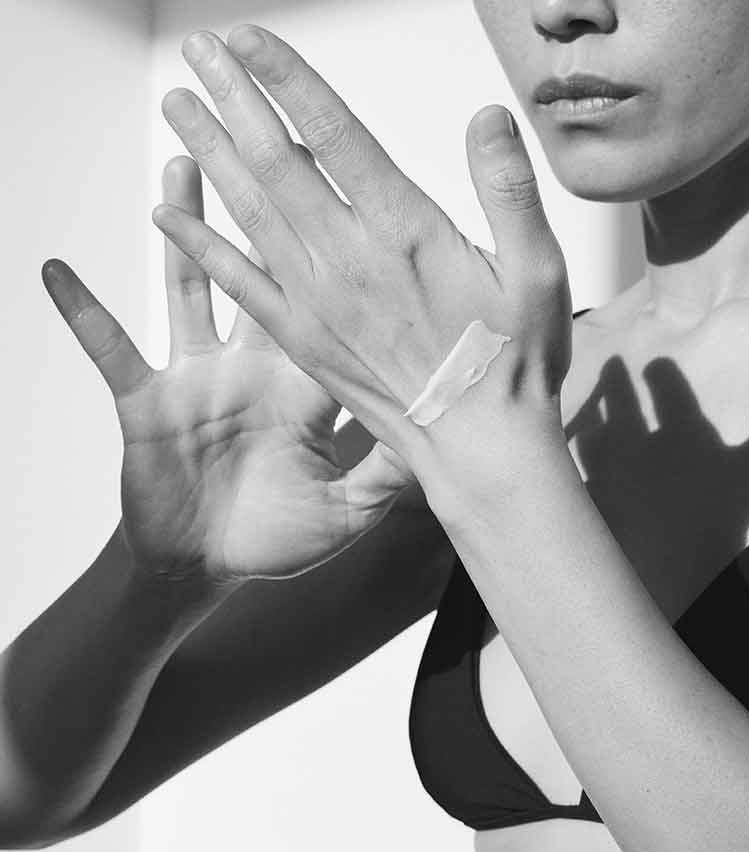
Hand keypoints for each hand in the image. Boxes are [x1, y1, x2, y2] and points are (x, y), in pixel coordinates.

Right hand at [42, 158, 414, 582]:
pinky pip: (112, 349)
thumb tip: (443, 436)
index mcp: (305, 383)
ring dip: (185, 229)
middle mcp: (252, 366)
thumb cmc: (277, 540)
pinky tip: (57, 270)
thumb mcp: (347, 510)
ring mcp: (197, 377)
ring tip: (181, 162)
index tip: (355, 194)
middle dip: (262, 210)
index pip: (328, 302)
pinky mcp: (147, 400)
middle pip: (261, 271)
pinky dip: (85, 313)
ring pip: (191, 287)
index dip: (340, 249)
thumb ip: (390, 473)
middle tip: (269, 140)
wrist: (207, 565)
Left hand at [152, 25, 572, 483]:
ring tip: (177, 107)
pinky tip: (170, 217)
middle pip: (276, 163)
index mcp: (404, 233)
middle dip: (233, 99)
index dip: (286, 78)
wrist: (478, 450)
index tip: (248, 39)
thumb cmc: (513, 364)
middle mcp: (347, 262)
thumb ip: (509, 190)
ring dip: (209, 155)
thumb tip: (488, 116)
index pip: (332, 134)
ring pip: (250, 213)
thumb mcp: (538, 271)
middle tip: (199, 50)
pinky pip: (240, 285)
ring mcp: (318, 304)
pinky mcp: (303, 342)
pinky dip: (202, 246)